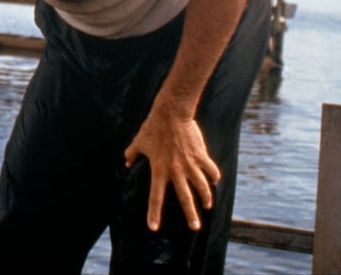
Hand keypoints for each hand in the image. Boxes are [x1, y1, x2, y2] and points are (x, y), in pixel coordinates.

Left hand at [123, 107, 219, 231]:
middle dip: (191, 215)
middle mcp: (176, 170)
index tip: (154, 228)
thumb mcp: (139, 141)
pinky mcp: (201, 155)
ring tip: (207, 206)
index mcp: (159, 169)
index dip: (154, 213)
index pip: (155, 197)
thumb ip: (132, 153)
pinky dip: (214, 176)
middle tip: (195, 227)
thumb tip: (126, 161)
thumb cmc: (153, 127)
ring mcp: (190, 164)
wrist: (172, 112)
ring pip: (201, 186)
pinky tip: (214, 181)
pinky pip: (211, 170)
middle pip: (185, 198)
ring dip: (206, 198)